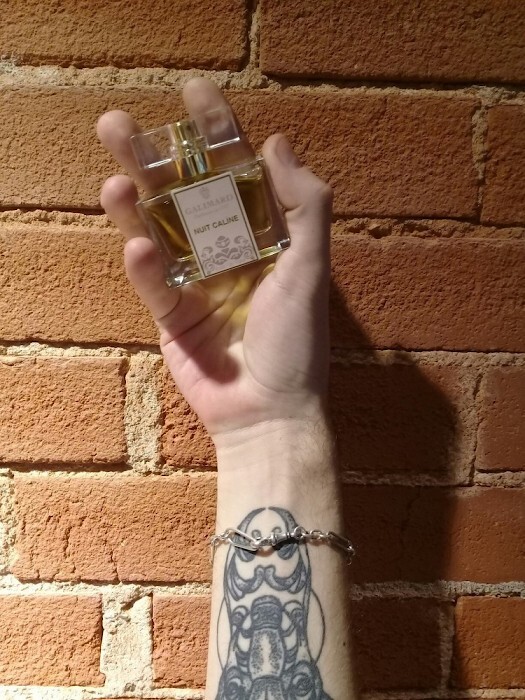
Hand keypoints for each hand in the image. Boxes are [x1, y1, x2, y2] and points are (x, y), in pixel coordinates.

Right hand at [97, 78, 332, 440]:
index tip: (194, 92)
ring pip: (157, 230)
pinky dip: (144, 266)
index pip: (236, 171)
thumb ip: (304, 208)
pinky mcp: (172, 314)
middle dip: (154, 159)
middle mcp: (226, 249)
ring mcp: (195, 281)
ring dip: (132, 202)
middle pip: (183, 194)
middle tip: (118, 122)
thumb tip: (277, 140)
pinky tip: (139, 246)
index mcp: (263, 235)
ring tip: (112, 174)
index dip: (216, 131)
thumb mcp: (310, 271)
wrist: (269, 413)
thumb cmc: (296, 344)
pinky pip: (153, 284)